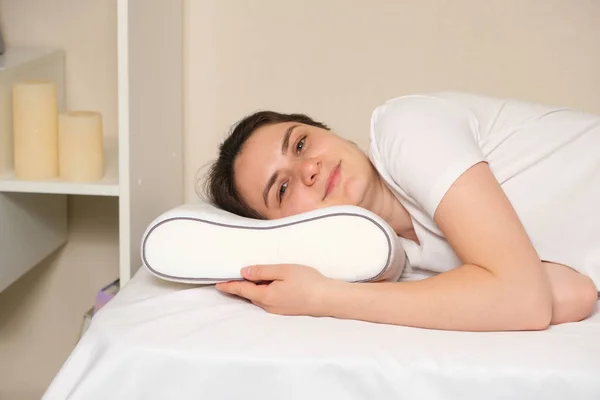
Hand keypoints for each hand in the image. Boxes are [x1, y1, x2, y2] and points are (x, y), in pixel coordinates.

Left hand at [215, 264, 332, 316]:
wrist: (328, 299)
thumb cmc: (307, 282)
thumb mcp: (283, 271)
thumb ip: (262, 271)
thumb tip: (243, 272)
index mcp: (265, 296)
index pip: (242, 290)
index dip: (229, 286)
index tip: (217, 284)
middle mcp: (269, 306)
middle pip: (249, 296)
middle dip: (239, 288)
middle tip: (229, 279)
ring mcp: (278, 310)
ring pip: (259, 299)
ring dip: (252, 290)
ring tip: (248, 280)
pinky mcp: (286, 310)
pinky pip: (268, 301)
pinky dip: (263, 293)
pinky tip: (268, 286)